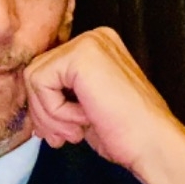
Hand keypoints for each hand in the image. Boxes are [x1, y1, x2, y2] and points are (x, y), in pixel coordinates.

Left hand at [23, 27, 184, 183]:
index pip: (47, 70)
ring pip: (34, 77)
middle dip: (43, 112)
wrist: (153, 146)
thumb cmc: (126, 134)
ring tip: (75, 132)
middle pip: (36, 71)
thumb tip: (31, 102)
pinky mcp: (81, 55)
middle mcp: (94, 38)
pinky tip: (84, 120)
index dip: (45, 106)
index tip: (59, 133)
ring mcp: (89, 42)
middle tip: (62, 139)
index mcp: (97, 48)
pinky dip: (54, 111)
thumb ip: (61, 95)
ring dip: (49, 115)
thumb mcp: (84, 107)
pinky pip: (40, 83)